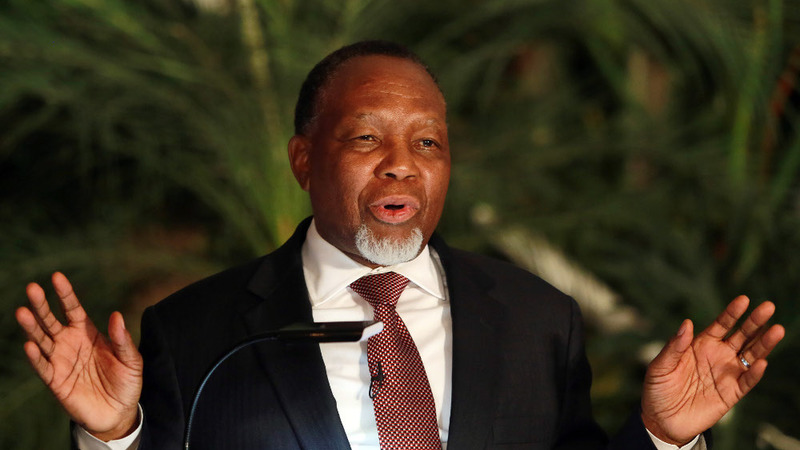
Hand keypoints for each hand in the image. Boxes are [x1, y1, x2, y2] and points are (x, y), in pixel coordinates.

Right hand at [15, 272, 142, 440]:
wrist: (119, 412)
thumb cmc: (126, 381)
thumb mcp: (131, 359)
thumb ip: (123, 340)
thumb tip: (117, 316)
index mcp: (87, 332)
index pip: (73, 308)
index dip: (65, 294)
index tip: (57, 277)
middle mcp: (69, 343)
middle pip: (51, 320)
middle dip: (41, 305)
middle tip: (32, 288)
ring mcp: (60, 361)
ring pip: (41, 340)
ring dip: (32, 327)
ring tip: (22, 312)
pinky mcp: (55, 381)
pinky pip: (43, 367)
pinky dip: (35, 357)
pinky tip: (30, 346)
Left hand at [641, 295, 783, 444]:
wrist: (661, 420)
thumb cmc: (658, 389)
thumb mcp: (660, 366)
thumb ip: (674, 346)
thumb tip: (687, 323)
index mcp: (701, 344)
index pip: (721, 324)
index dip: (732, 312)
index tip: (744, 299)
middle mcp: (718, 355)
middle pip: (741, 335)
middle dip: (755, 322)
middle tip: (768, 307)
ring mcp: (727, 373)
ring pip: (750, 355)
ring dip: (763, 343)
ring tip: (777, 330)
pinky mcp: (731, 393)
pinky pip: (747, 381)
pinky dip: (755, 373)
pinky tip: (761, 362)